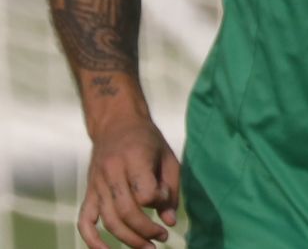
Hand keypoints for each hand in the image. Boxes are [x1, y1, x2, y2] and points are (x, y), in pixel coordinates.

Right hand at [78, 115, 179, 248]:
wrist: (116, 124)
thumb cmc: (148, 141)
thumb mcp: (167, 158)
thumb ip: (171, 190)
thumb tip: (169, 222)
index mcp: (134, 158)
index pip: (144, 193)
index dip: (158, 201)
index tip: (165, 199)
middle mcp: (112, 172)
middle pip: (126, 212)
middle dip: (146, 231)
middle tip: (162, 238)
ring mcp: (97, 184)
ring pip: (109, 221)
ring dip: (128, 239)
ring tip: (148, 247)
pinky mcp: (89, 192)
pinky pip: (84, 221)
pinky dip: (92, 241)